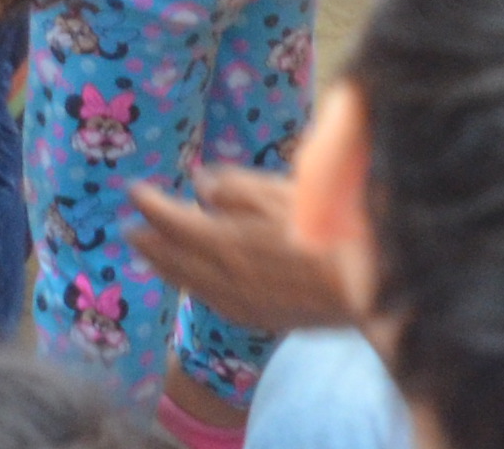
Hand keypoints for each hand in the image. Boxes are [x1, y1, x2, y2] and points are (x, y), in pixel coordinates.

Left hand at [122, 166, 364, 338]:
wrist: (373, 285)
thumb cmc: (331, 226)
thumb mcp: (280, 192)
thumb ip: (234, 188)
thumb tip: (201, 185)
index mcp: (227, 243)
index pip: (174, 222)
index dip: (151, 205)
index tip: (135, 190)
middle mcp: (226, 279)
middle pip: (174, 259)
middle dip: (150, 242)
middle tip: (130, 228)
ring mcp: (243, 304)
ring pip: (191, 284)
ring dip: (167, 267)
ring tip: (153, 253)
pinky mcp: (263, 318)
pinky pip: (214, 300)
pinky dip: (195, 286)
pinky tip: (196, 280)